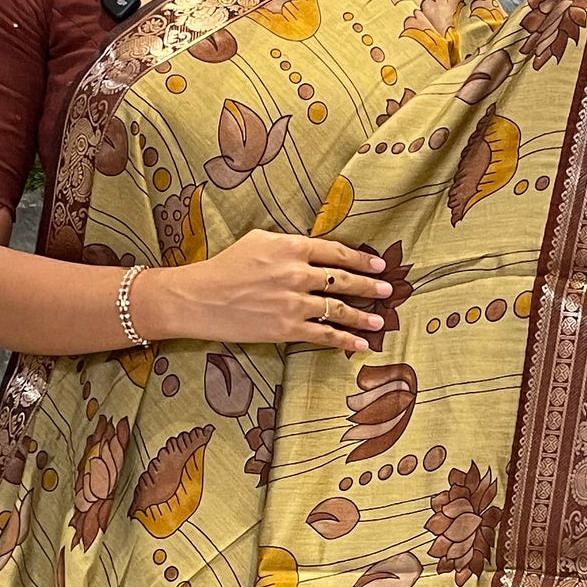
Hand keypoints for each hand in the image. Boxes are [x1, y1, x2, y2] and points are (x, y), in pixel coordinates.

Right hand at [134, 231, 392, 353]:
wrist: (198, 298)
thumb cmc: (224, 266)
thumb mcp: (257, 241)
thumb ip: (289, 244)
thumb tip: (314, 250)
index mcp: (290, 247)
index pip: (335, 252)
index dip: (360, 260)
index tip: (377, 265)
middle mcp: (296, 273)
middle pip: (343, 280)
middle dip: (370, 286)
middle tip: (388, 290)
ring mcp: (293, 303)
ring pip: (338, 309)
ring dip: (363, 317)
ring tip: (380, 321)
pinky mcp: (286, 329)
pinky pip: (323, 335)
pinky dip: (345, 341)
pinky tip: (360, 345)